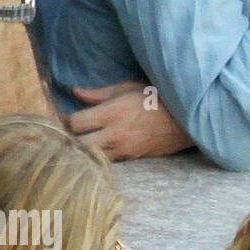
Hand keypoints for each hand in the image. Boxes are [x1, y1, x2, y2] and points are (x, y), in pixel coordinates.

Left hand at [66, 82, 193, 161]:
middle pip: (78, 145)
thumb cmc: (158, 98)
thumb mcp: (129, 88)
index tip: (63, 116)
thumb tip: (76, 93)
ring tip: (81, 141)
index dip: (64, 120)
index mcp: (112, 113)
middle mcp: (115, 134)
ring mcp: (124, 150)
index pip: (75, 123)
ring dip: (83, 151)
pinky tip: (98, 148)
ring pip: (91, 158)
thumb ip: (99, 93)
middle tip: (68, 132)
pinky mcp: (132, 159)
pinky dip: (98, 156)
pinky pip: (107, 161)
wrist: (186, 121)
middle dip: (70, 139)